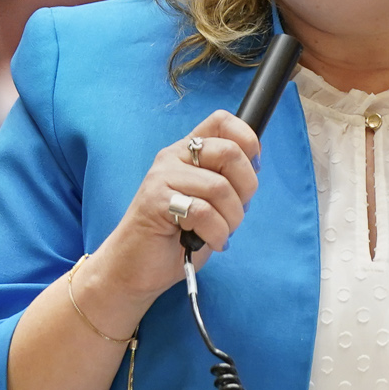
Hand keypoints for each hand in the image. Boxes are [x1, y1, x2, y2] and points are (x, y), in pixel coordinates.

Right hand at [66, 111, 262, 337]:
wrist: (134, 269)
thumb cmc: (174, 239)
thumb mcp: (209, 203)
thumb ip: (227, 180)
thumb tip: (255, 164)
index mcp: (187, 152)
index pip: (223, 121)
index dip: (248, 142)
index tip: (252, 170)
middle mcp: (173, 157)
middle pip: (230, 152)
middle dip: (246, 189)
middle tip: (233, 213)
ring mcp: (162, 177)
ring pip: (220, 187)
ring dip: (231, 219)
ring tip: (219, 233)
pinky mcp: (156, 201)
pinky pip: (203, 212)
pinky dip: (216, 233)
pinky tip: (207, 241)